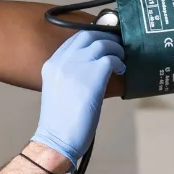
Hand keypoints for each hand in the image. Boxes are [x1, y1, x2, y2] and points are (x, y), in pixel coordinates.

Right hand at [32, 31, 124, 162]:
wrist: (57, 138)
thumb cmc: (60, 121)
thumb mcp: (58, 89)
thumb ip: (69, 73)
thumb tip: (92, 66)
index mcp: (52, 64)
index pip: (74, 39)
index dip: (92, 37)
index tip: (103, 42)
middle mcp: (63, 61)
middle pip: (88, 35)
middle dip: (106, 37)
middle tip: (116, 46)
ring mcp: (78, 66)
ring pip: (102, 44)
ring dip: (116, 49)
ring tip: (121, 59)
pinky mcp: (93, 75)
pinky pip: (111, 59)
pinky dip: (119, 63)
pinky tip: (121, 70)